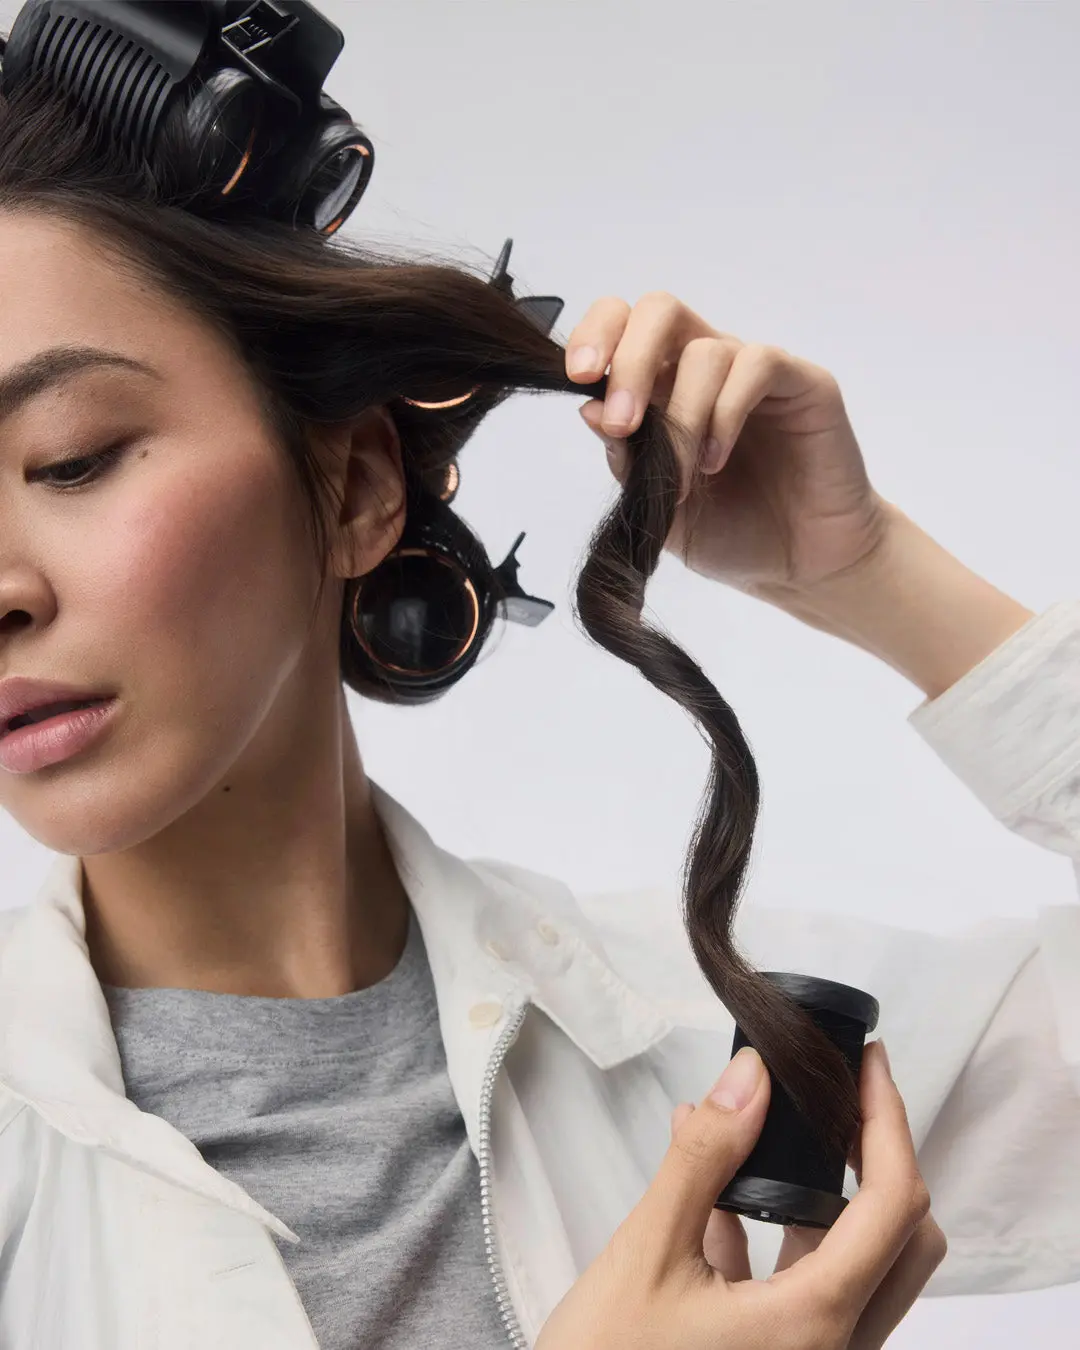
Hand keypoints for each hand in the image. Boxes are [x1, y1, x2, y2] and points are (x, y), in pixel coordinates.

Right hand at [534, 1042, 947, 1349]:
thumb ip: (704, 1158)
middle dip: (880, 1156)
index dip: (888, 1120)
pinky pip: (809, 1289)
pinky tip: (720, 1197)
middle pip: (903, 1239)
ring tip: (768, 1131)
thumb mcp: (646, 1252)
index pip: (892, 1204)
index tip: (867, 1063)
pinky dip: (784, 1235)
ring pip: (862, 1266)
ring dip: (830, 1195)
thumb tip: (751, 1077)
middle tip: (841, 1095)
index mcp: (814, 1324)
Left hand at [567, 293, 892, 596]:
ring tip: (686, 478)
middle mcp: (706, 369)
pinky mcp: (803, 383)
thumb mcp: (660, 508)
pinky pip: (756, 365)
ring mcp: (754, 373)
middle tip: (623, 421)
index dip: (595, 336)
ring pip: (704, 349)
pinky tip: (717, 459)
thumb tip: (588, 409)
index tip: (577, 378)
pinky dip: (725, 411)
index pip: (622, 326)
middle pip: (659, 311)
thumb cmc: (731, 536)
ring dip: (682, 415)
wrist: (800, 566)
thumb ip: (627, 462)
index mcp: (663, 388)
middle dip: (629, 358)